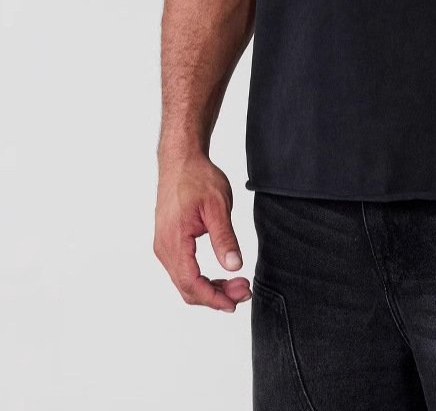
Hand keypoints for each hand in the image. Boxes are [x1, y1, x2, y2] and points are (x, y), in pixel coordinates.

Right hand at [154, 154, 251, 311]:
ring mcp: (164, 246)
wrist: (181, 160)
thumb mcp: (217, 205)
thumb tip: (235, 266)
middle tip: (244, 290)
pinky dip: (201, 279)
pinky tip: (220, 276)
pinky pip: (183, 270)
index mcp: (174, 240)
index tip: (235, 303)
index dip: (214, 298)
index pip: (191, 283)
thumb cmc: (197, 178)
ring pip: (184, 282)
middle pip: (187, 288)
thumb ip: (224, 237)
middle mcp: (164, 248)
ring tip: (237, 284)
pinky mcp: (168, 242)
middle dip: (216, 296)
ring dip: (210, 288)